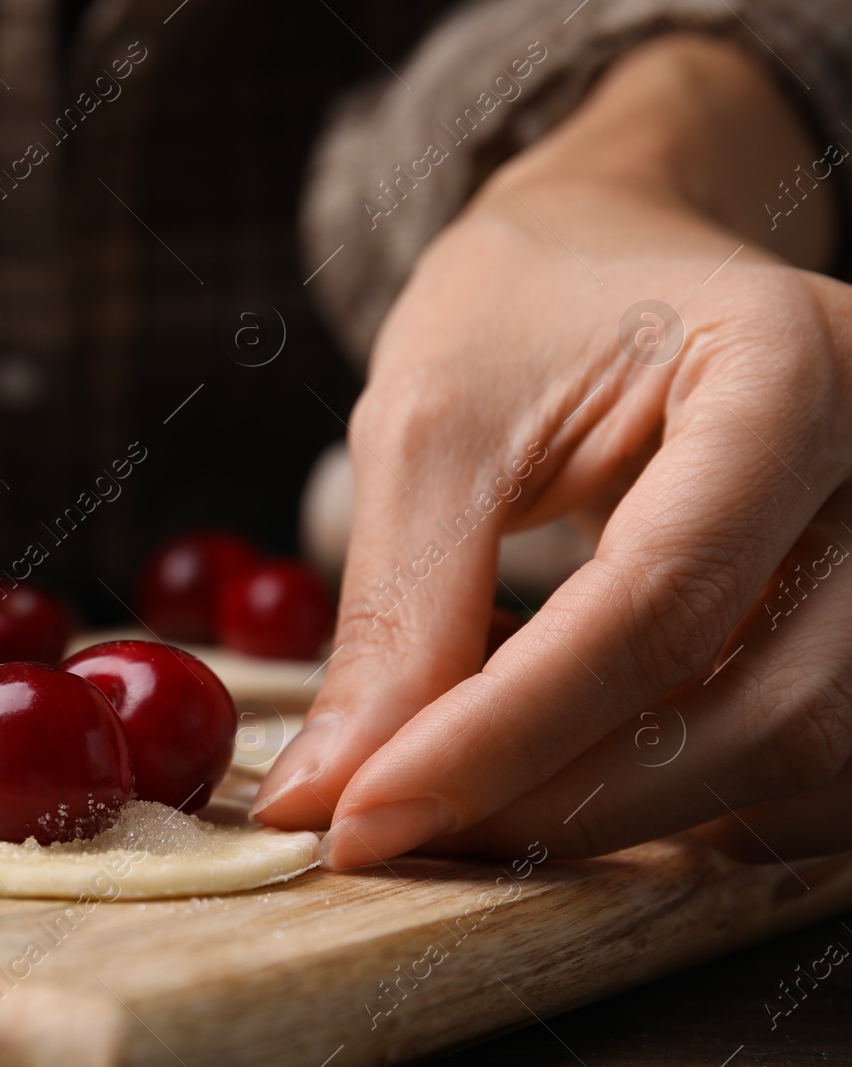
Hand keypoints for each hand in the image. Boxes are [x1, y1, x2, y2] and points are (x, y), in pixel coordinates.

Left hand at [253, 35, 851, 866]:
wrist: (613, 259)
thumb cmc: (520, 314)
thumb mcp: (433, 429)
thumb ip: (398, 614)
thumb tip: (330, 792)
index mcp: (787, 372)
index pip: (658, 602)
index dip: (502, 735)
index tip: (364, 814)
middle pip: (765, 706)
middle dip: (563, 799)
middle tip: (404, 831)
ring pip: (812, 760)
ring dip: (629, 821)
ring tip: (472, 801)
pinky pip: (825, 768)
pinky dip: (694, 805)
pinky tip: (573, 777)